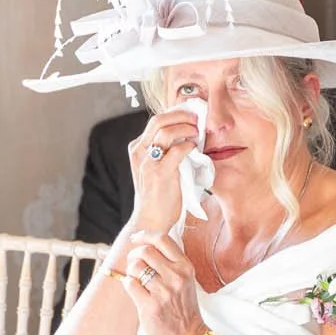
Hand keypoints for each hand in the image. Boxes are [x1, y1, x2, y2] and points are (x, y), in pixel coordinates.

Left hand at [119, 230, 205, 334]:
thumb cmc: (183, 307)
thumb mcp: (184, 280)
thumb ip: (169, 262)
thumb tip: (143, 245)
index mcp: (185, 266)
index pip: (162, 239)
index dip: (144, 235)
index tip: (135, 238)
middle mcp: (176, 276)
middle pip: (145, 250)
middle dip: (133, 255)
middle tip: (134, 264)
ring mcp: (164, 291)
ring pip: (135, 266)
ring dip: (131, 271)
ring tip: (136, 280)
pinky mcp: (151, 305)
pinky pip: (130, 284)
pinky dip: (128, 285)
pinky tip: (136, 292)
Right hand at [124, 106, 202, 233]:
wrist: (150, 221)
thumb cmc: (158, 196)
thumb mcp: (156, 168)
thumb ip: (165, 151)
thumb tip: (187, 135)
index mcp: (138, 148)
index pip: (156, 120)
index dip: (175, 113)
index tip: (192, 113)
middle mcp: (139, 152)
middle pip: (158, 120)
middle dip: (181, 115)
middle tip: (198, 118)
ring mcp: (148, 162)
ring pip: (165, 131)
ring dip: (186, 128)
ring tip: (198, 132)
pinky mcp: (159, 173)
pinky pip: (177, 150)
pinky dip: (189, 146)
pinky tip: (196, 149)